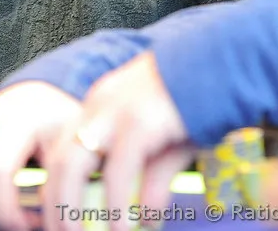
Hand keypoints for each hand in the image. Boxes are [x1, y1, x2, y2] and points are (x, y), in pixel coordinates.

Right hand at [0, 82, 82, 230]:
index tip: (32, 225)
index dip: (10, 212)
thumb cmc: (57, 121)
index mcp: (11, 121)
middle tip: (25, 225)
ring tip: (15, 218)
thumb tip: (53, 219)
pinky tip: (0, 208)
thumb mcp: (69, 144)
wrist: (37, 100)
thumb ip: (60, 180)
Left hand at [43, 53, 192, 230]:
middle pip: (59, 160)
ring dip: (72, 206)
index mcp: (100, 104)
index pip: (62, 148)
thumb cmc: (196, 101)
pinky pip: (118, 170)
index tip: (55, 215)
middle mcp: (99, 105)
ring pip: (74, 164)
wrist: (223, 62)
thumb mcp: (165, 140)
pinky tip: (126, 225)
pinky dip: (117, 203)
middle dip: (54, 201)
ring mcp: (115, 111)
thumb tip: (145, 218)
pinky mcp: (140, 121)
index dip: (55, 186)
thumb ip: (151, 176)